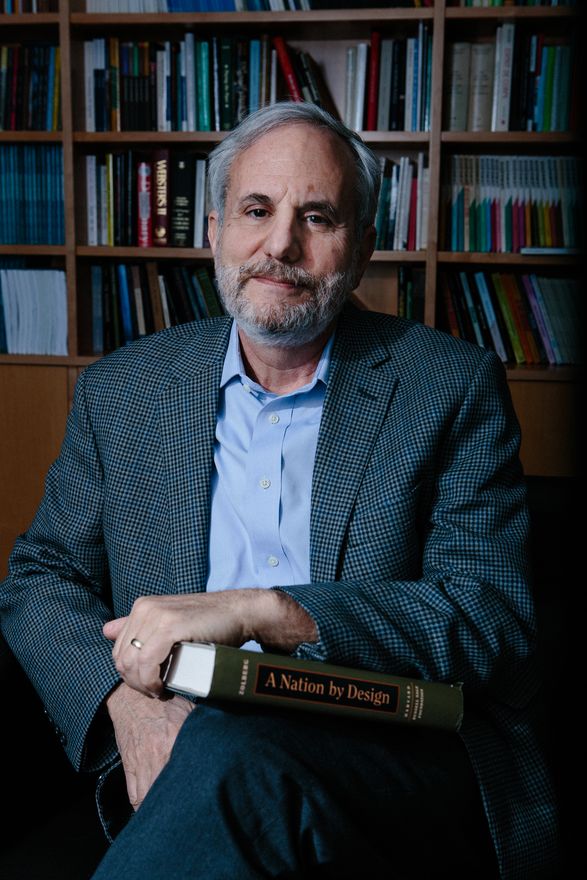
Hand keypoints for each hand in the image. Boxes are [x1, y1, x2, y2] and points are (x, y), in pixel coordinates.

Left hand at [103, 589, 316, 697]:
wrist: (240, 612)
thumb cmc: (209, 623)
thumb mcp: (170, 621)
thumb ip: (138, 625)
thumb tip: (106, 630)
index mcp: (141, 607)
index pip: (119, 650)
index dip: (131, 675)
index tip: (152, 686)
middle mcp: (144, 607)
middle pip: (122, 658)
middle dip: (136, 683)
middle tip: (157, 692)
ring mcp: (156, 615)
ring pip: (132, 662)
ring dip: (144, 685)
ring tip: (162, 691)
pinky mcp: (169, 625)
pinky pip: (146, 662)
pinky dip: (152, 680)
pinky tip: (164, 686)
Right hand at [106, 682, 193, 809]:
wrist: (131, 697)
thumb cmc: (164, 704)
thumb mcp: (188, 710)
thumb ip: (203, 728)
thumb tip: (224, 740)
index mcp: (173, 739)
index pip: (186, 773)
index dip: (195, 790)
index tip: (204, 799)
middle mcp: (156, 755)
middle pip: (166, 791)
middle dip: (177, 805)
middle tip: (188, 813)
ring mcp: (141, 763)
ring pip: (147, 798)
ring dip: (157, 808)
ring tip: (170, 815)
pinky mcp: (129, 766)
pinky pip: (133, 795)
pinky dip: (142, 804)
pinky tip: (151, 808)